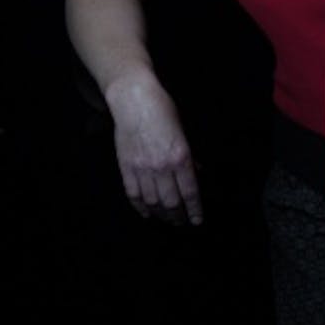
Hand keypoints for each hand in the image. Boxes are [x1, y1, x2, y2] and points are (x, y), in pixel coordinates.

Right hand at [106, 73, 203, 225]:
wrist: (135, 101)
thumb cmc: (164, 111)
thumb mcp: (184, 132)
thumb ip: (189, 156)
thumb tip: (196, 173)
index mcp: (180, 157)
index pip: (190, 192)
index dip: (195, 209)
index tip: (198, 220)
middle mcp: (162, 167)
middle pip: (172, 202)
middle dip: (179, 216)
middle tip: (183, 223)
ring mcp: (142, 169)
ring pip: (153, 202)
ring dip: (162, 215)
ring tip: (168, 221)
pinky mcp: (126, 168)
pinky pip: (134, 194)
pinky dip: (140, 207)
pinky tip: (146, 213)